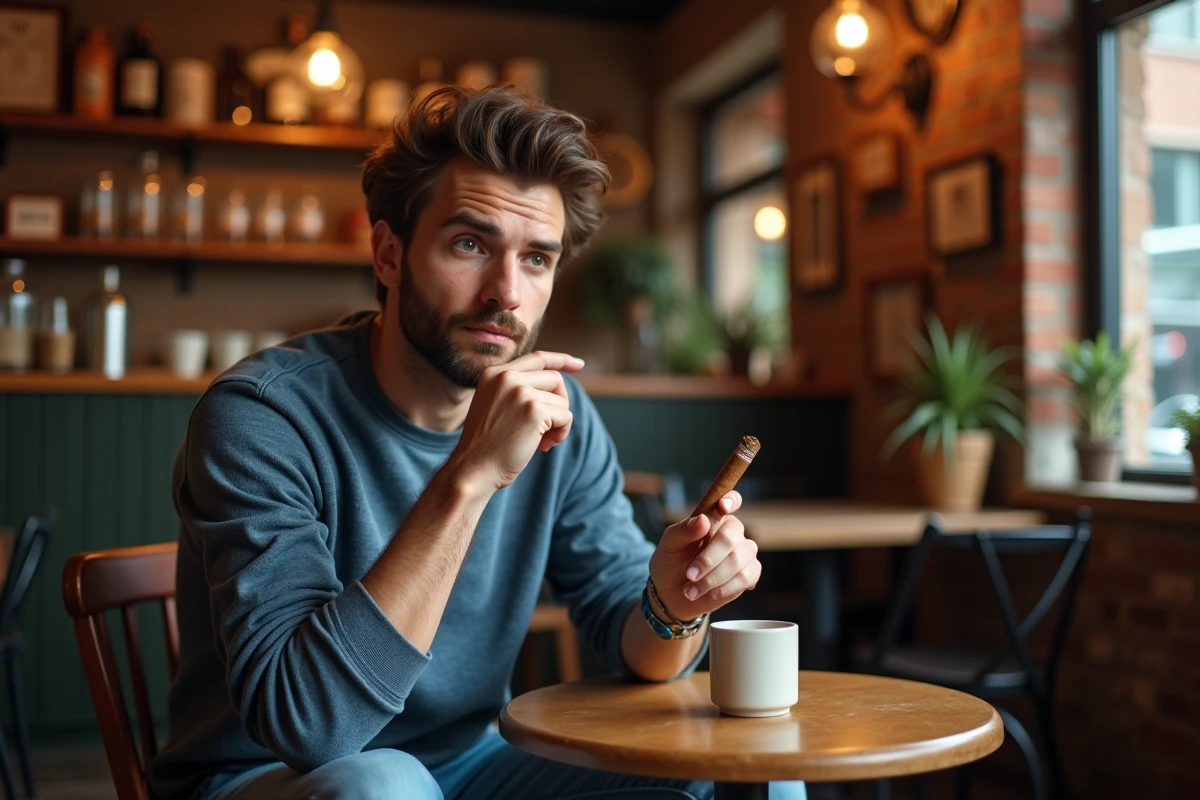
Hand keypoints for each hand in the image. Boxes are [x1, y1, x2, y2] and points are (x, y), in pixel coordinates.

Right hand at [449, 350, 583, 492]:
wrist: (473, 469)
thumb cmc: (487, 446)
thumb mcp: (495, 407)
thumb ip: (518, 391)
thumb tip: (559, 389)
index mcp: (494, 374)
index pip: (537, 358)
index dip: (561, 360)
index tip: (578, 364)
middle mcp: (506, 377)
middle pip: (554, 379)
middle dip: (559, 404)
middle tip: (547, 430)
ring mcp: (520, 391)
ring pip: (562, 401)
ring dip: (558, 424)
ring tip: (539, 442)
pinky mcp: (535, 409)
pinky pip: (566, 417)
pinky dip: (561, 433)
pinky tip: (543, 446)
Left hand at [647, 491, 760, 619]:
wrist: (672, 594)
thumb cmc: (670, 563)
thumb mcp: (669, 545)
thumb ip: (684, 530)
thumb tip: (703, 520)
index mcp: (715, 518)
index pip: (731, 500)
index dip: (731, 501)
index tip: (722, 507)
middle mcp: (733, 532)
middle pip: (730, 538)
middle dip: (708, 559)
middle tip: (689, 575)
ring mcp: (744, 553)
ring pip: (738, 561)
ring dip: (712, 578)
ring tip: (691, 590)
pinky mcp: (750, 574)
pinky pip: (745, 578)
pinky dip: (724, 588)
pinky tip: (709, 593)